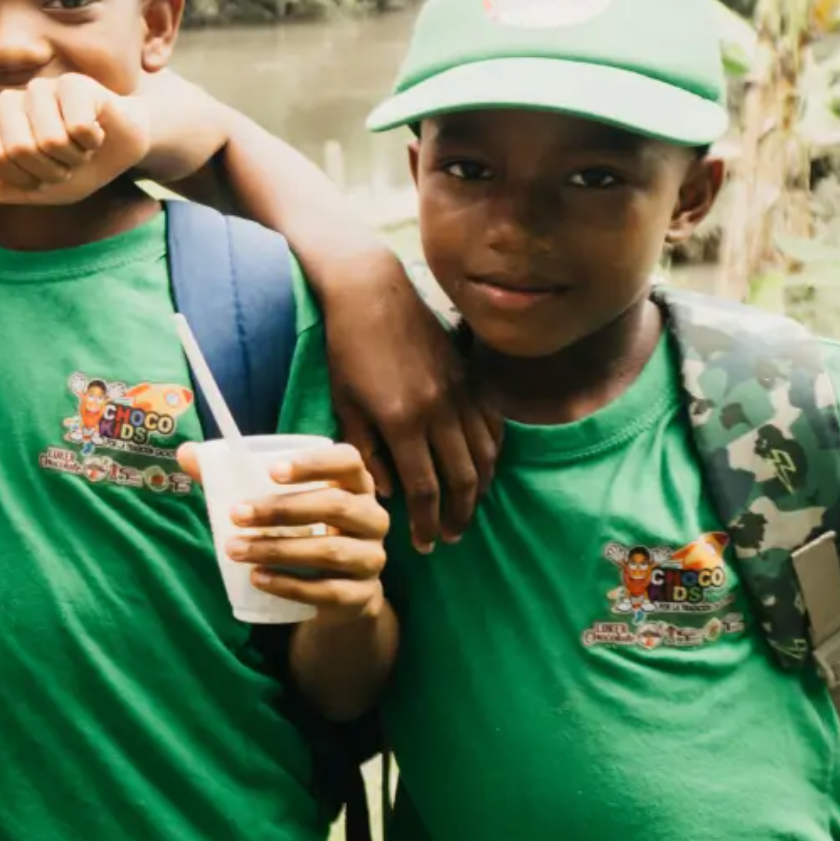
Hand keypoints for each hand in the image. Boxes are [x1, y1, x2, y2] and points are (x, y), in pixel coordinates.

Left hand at [0, 74, 150, 220]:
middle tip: (64, 161)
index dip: (25, 178)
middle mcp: (10, 102)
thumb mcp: (23, 190)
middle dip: (51, 169)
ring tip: (80, 146)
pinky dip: (92, 140)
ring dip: (74, 156)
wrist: (118, 151)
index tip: (39, 176)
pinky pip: (78, 125)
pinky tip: (96, 131)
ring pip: (51, 138)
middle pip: (20, 149)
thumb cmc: (70, 168)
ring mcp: (41, 89)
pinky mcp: (74, 83)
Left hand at [184, 442, 390, 623]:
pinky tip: (258, 579)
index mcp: (355, 485)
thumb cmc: (304, 532)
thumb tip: (186, 453)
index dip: (314, 463)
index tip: (271, 471)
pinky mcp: (362, 596)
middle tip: (237, 514)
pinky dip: (290, 585)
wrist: (336, 595)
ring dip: (278, 549)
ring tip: (236, 549)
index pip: (349, 461)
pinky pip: (329, 591)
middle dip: (282, 509)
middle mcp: (372, 518)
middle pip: (336, 506)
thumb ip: (234, 477)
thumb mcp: (280, 503)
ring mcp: (372, 558)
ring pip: (330, 551)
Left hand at [310, 249, 496, 552]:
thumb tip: (387, 494)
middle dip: (458, 517)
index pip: (424, 490)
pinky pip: (494, 425)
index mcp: (403, 422)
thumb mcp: (345, 406)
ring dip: (480, 491)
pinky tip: (484, 470)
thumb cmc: (348, 351)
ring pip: (485, 456)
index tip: (424, 545)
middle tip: (449, 538)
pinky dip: (494, 454)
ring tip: (467, 511)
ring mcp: (461, 392)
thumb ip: (366, 453)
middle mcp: (440, 411)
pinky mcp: (472, 378)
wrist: (373, 294)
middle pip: (462, 480)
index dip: (427, 524)